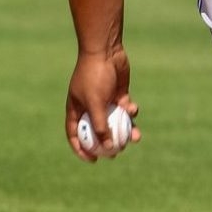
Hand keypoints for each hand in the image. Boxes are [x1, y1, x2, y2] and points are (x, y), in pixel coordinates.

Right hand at [66, 49, 139, 163]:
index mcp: (76, 110)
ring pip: (115, 121)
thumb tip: (108, 147)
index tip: (93, 160)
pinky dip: (130, 111)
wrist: (106, 51)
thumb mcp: (95, 103)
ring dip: (125, 130)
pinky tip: (132, 107)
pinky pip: (125, 109)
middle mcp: (89, 107)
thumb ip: (101, 126)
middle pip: (98, 131)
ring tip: (136, 137)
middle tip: (118, 153)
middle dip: (108, 143)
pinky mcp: (118, 93)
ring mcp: (104, 100)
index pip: (75, 134)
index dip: (82, 149)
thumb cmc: (94, 76)